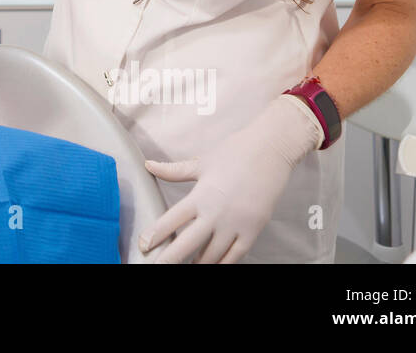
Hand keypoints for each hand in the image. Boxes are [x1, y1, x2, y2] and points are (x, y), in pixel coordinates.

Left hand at [138, 95, 322, 262]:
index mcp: (200, 195)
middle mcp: (216, 214)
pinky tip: (212, 265)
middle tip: (157, 266)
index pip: (172, 220)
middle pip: (188, 244)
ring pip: (212, 255)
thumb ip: (174, 171)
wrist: (271, 150)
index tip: (144, 245)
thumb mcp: (201, 162)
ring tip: (184, 266)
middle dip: (170, 259)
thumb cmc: (235, 152)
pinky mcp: (253, 230)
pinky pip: (235, 255)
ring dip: (197, 263)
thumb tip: (149, 165)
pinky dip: (222, 263)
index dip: (156, 234)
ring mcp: (236, 225)